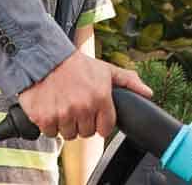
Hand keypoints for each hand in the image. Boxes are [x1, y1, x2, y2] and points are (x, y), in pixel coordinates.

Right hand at [17, 51, 153, 140]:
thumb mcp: (106, 70)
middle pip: (86, 133)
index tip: (93, 113)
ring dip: (66, 124)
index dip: (100, 122)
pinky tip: (52, 107)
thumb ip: (128, 82)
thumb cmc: (77, 65)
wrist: (45, 57)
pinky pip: (51, 133)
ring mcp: (62, 114)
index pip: (105, 129)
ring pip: (69, 134)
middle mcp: (82, 108)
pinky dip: (50, 124)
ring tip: (64, 105)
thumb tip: (148, 93)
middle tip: (76, 106)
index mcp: (100, 98)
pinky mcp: (44, 117)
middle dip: (83, 122)